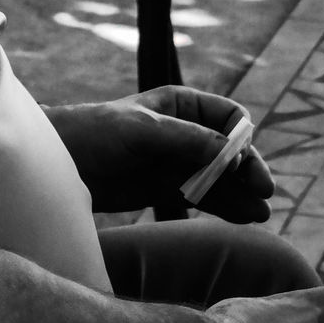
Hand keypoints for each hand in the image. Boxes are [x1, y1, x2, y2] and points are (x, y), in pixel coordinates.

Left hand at [46, 86, 274, 219]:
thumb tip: (232, 154)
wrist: (59, 164)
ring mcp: (178, 161)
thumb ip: (187, 139)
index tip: (242, 161)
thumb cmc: (95, 132)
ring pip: (221, 177)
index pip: (227, 116)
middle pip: (230, 150)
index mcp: (181, 104)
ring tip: (262, 214)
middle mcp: (185, 131)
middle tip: (264, 193)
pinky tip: (245, 218)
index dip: (241, 138)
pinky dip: (225, 206)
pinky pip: (205, 197)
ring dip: (242, 193)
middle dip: (248, 169)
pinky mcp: (167, 188)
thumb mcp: (142, 130)